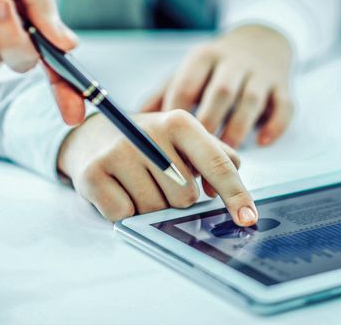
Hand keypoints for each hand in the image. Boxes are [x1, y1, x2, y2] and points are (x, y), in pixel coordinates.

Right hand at [57, 110, 258, 225]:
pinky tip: (119, 189)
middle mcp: (149, 133)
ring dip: (150, 206)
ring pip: (154, 209)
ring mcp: (118, 153)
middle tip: (160, 180)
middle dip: (177, 199)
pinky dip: (125, 211)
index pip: (217, 165)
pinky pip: (124, 214)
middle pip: (185, 196)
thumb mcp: (186, 139)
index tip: (248, 218)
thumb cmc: (150, 143)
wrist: (92, 137)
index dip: (236, 195)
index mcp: (180, 122)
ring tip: (137, 182)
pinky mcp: (92, 174)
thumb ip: (217, 158)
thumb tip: (219, 190)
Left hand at [142, 25, 293, 147]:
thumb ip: (163, 93)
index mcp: (203, 57)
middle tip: (196, 157)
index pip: (187, 85)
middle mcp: (233, 61)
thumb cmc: (217, 65)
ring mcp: (261, 73)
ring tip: (225, 156)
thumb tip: (133, 122)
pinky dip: (275, 125)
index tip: (169, 145)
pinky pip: (284, 106)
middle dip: (208, 124)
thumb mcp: (189, 70)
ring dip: (238, 129)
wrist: (263, 40)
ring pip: (251, 100)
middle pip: (221, 92)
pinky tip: (262, 142)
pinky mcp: (283, 86)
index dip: (177, 117)